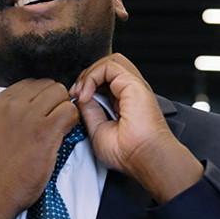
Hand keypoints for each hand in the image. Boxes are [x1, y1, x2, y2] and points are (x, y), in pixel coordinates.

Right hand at [0, 79, 78, 218]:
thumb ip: (8, 111)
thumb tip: (30, 103)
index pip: (31, 83)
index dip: (43, 95)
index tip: (46, 107)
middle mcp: (14, 105)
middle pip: (48, 85)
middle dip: (56, 99)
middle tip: (56, 116)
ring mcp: (30, 117)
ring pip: (61, 94)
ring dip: (65, 107)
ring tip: (61, 124)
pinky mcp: (46, 132)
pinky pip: (69, 111)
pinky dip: (72, 119)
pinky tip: (65, 131)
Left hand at [70, 53, 202, 202]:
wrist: (144, 157)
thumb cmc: (128, 152)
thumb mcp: (98, 129)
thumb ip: (90, 109)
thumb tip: (80, 96)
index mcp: (124, 101)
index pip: (103, 80)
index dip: (85, 85)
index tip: (75, 99)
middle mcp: (130, 91)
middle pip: (106, 67)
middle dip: (86, 76)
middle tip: (76, 93)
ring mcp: (133, 85)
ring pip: (109, 61)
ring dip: (89, 73)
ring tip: (81, 91)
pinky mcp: (133, 83)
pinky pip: (108, 66)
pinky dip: (92, 77)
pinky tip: (86, 94)